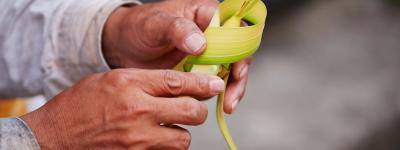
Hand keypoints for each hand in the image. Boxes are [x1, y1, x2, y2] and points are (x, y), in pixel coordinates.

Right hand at [21, 69, 224, 148]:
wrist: (55, 136)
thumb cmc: (80, 105)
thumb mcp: (111, 79)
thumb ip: (145, 80)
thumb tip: (178, 84)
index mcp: (130, 85)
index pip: (178, 82)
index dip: (202, 84)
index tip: (215, 84)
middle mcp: (137, 111)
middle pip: (191, 112)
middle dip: (197, 110)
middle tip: (192, 108)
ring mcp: (137, 139)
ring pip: (183, 139)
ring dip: (180, 133)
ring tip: (166, 127)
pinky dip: (166, 147)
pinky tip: (154, 140)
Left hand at [102, 0, 249, 113]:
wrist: (121, 46)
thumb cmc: (138, 27)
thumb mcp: (155, 24)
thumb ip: (177, 29)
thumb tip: (200, 44)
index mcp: (205, 15)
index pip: (235, 27)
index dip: (242, 47)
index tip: (236, 69)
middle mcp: (211, 34)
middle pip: (238, 53)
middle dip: (238, 76)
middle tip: (231, 96)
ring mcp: (206, 54)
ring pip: (229, 71)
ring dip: (230, 89)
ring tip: (226, 105)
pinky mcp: (197, 72)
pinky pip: (212, 84)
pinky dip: (215, 95)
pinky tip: (212, 105)